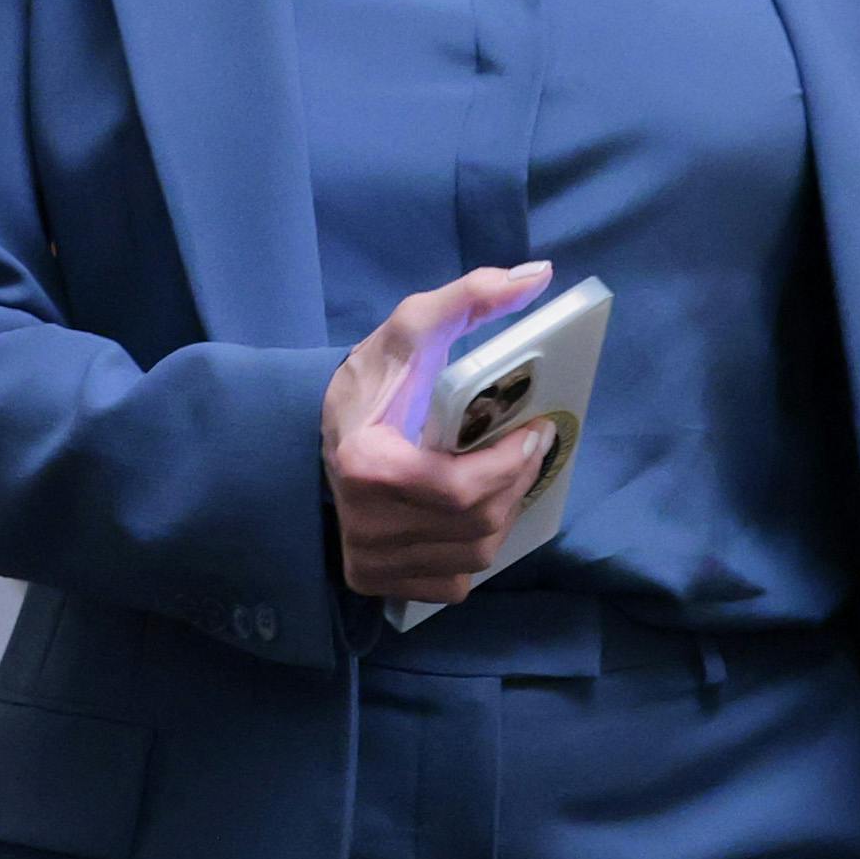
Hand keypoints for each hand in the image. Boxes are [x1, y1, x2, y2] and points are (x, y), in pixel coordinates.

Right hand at [320, 264, 561, 603]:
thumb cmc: (372, 382)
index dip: (510, 465)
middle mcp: (362, 525)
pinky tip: (470, 512)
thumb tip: (537, 276)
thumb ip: (469, 298)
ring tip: (505, 476)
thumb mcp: (411, 330)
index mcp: (366, 466)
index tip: (534, 431)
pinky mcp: (375, 582)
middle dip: (516, 483)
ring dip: (502, 514)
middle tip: (530, 448)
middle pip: (475, 524)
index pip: (460, 489)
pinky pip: (454, 582)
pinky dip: (473, 548)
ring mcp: (368, 562)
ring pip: (472, 556)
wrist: (323, 431)